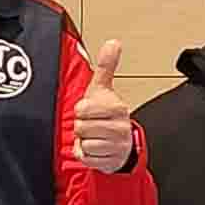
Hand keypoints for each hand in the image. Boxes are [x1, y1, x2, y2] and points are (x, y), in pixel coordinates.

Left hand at [72, 39, 139, 171]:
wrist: (122, 143)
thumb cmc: (108, 114)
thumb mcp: (103, 89)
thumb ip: (106, 66)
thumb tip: (113, 42)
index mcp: (117, 107)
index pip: (82, 109)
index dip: (82, 110)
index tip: (90, 110)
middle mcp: (120, 127)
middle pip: (81, 127)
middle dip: (82, 127)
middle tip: (92, 124)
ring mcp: (116, 145)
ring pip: (84, 143)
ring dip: (84, 141)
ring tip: (94, 136)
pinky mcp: (110, 161)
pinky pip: (86, 158)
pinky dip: (86, 155)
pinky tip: (95, 148)